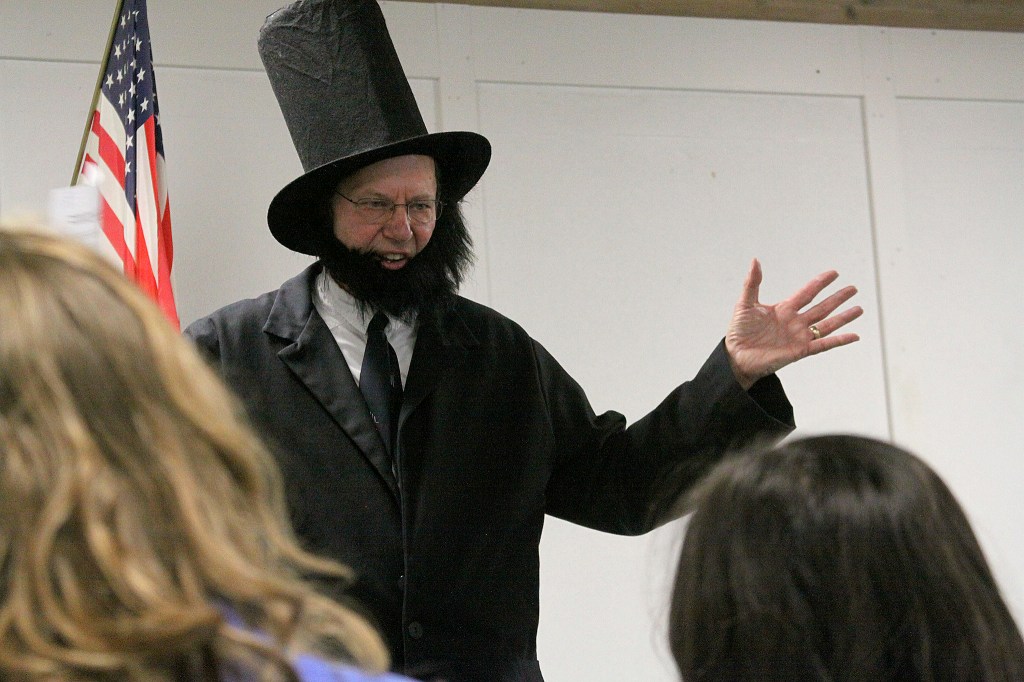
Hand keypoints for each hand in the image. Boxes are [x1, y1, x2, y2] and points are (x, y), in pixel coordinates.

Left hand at [725, 258, 861, 389]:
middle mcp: (795, 322)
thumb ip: (752, 283)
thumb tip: (755, 260)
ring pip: (827, 325)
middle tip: (853, 288)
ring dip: (843, 317)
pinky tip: (854, 335)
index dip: (820, 283)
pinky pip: (824, 345)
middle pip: (821, 307)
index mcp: (784, 309)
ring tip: (859, 309)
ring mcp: (799, 337)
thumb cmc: (738, 332)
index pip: (807, 293)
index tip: (834, 273)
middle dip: (837, 298)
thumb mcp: (745, 304)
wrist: (736, 356)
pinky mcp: (800, 351)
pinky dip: (839, 340)